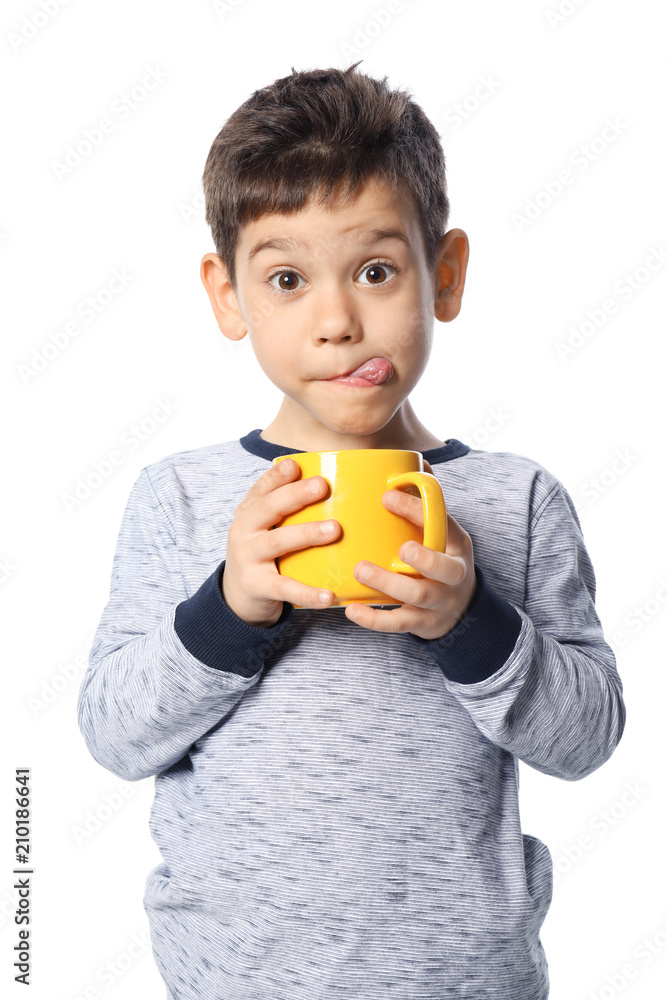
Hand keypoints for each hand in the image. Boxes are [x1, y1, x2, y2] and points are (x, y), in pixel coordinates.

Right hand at [222, 458, 340, 627]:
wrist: (237, 596)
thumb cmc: (263, 554)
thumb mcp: (265, 528)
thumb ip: (287, 509)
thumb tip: (332, 485)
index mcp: (248, 513)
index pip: (261, 489)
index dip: (277, 475)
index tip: (296, 464)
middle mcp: (244, 531)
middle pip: (269, 508)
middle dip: (295, 495)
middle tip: (322, 486)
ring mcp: (248, 558)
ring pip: (277, 542)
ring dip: (306, 533)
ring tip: (334, 529)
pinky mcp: (256, 585)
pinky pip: (284, 588)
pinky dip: (307, 592)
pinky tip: (328, 595)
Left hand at [344, 461, 475, 639]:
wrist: (459, 609)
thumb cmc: (441, 559)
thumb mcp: (444, 532)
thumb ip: (426, 503)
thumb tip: (415, 461)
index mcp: (456, 545)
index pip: (444, 525)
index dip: (418, 511)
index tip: (387, 496)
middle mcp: (452, 575)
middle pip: (443, 569)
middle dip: (423, 559)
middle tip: (399, 547)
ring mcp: (437, 602)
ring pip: (418, 597)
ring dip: (389, 583)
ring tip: (360, 570)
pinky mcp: (420, 623)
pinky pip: (398, 624)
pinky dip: (374, 619)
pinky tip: (352, 609)